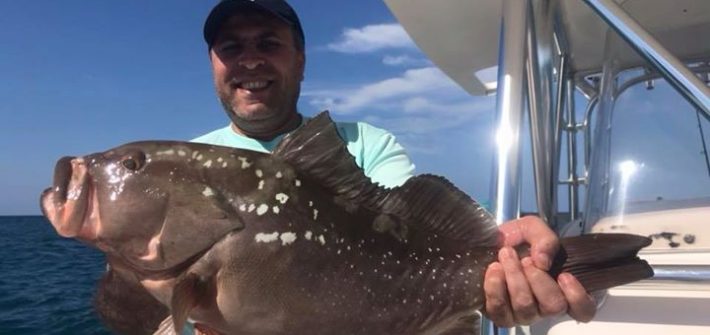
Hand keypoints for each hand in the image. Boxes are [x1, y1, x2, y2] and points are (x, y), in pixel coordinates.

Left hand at [482, 216, 596, 326]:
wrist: (482, 243)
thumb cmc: (512, 240)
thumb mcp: (532, 228)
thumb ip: (545, 239)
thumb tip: (543, 261)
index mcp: (559, 288)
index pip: (583, 310)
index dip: (578, 297)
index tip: (564, 275)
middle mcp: (543, 306)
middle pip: (553, 305)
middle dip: (538, 278)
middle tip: (525, 258)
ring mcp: (521, 313)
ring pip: (526, 307)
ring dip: (515, 278)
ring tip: (506, 256)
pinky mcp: (498, 314)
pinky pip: (500, 311)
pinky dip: (496, 288)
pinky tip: (494, 270)